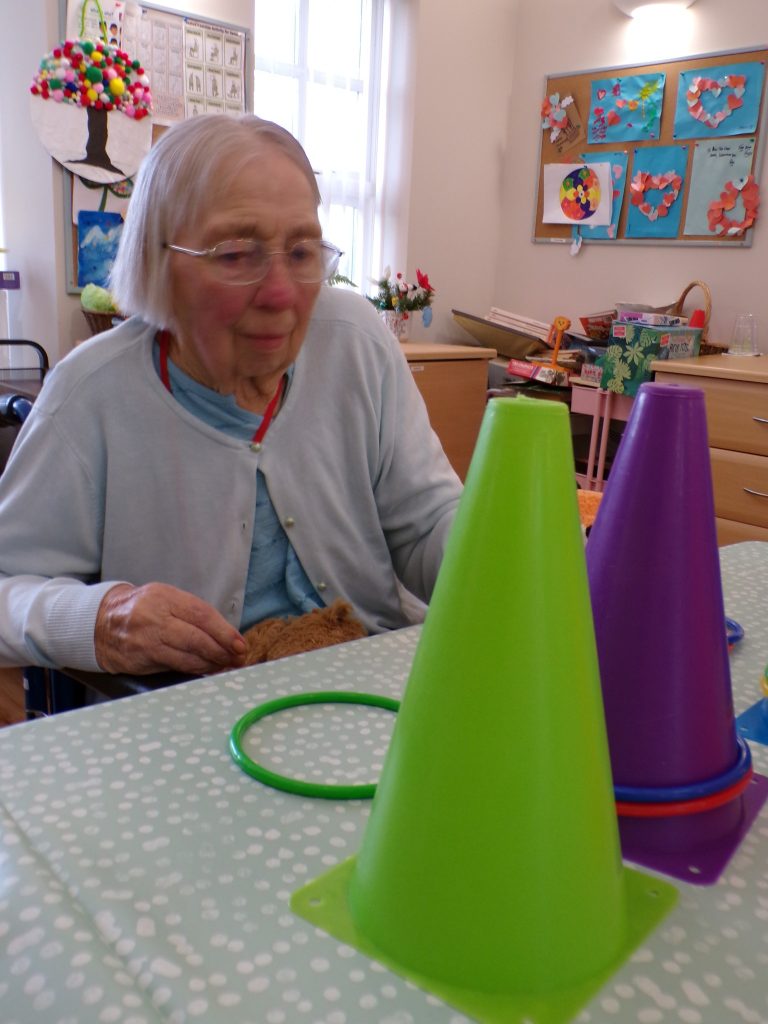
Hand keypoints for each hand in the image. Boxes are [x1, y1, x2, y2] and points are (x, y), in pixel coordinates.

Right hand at [95, 582, 247, 675]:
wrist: (101, 623)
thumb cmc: (142, 610)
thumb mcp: (164, 598)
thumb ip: (191, 613)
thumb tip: (226, 634)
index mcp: (164, 596)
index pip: (202, 614)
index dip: (224, 631)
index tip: (240, 643)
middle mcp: (154, 617)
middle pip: (197, 637)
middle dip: (222, 650)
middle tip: (239, 658)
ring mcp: (146, 639)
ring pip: (188, 654)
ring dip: (212, 662)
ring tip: (227, 665)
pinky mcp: (142, 658)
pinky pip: (176, 665)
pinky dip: (196, 669)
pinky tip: (208, 669)